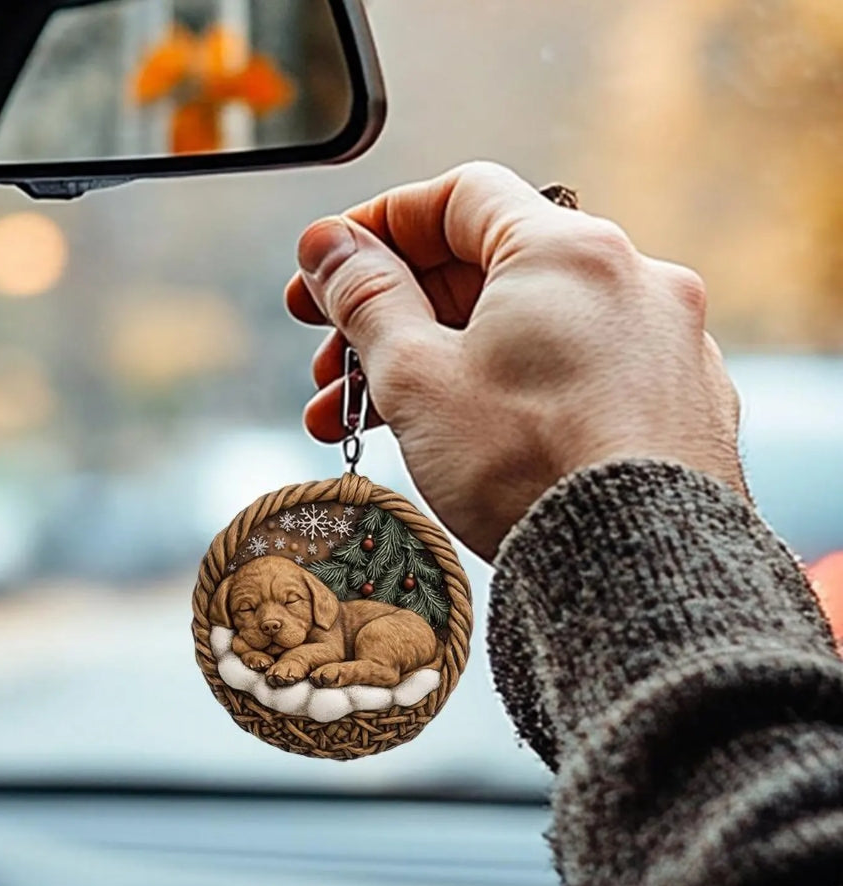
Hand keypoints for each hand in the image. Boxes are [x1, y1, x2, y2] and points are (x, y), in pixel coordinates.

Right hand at [285, 161, 743, 561]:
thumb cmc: (526, 465)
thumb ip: (366, 297)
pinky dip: (508, 390)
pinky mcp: (675, 402)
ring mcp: (662, 343)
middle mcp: (631, 279)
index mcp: (566, 250)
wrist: (638, 570)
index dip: (380, 226)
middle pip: (487, 271)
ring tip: (367, 421)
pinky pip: (573, 373)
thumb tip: (326, 244)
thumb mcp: (418, 376)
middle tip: (332, 364)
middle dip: (395, 316)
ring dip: (439, 365)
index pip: (458, 198)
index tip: (332, 268)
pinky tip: (459, 438)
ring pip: (525, 331)